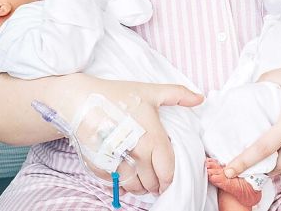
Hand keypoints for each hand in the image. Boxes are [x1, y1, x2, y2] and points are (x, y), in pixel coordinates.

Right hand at [86, 79, 202, 195]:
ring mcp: (118, 162)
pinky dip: (124, 185)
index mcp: (152, 138)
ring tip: (144, 182)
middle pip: (153, 182)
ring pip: (136, 187)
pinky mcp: (100, 167)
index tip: (169, 178)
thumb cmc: (117, 95)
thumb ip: (177, 94)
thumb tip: (200, 98)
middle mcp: (137, 154)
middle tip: (157, 180)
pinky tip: (127, 178)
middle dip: (157, 184)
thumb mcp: (150, 91)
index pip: (168, 170)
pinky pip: (117, 185)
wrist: (80, 100)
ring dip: (142, 187)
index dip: (170, 178)